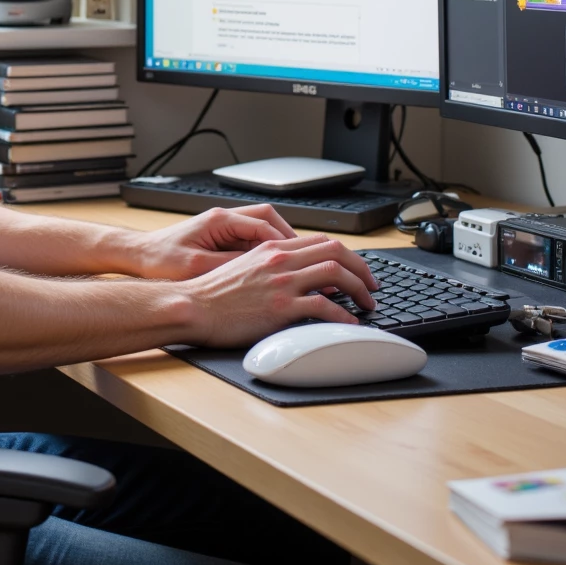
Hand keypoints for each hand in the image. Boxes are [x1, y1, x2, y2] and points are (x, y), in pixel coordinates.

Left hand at [122, 204, 302, 280]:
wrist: (138, 256)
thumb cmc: (160, 260)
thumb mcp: (196, 267)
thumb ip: (229, 265)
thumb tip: (259, 270)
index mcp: (218, 220)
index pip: (262, 223)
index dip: (283, 241)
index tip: (298, 257)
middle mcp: (223, 219)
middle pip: (267, 219)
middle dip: (287, 237)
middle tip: (303, 257)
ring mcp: (222, 227)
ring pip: (260, 228)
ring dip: (277, 244)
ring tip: (292, 263)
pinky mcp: (219, 238)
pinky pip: (249, 239)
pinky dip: (263, 251)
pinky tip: (270, 268)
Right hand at [183, 238, 379, 347]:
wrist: (193, 307)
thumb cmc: (213, 293)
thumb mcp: (244, 266)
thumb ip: (271, 265)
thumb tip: (297, 274)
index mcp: (272, 249)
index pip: (321, 241)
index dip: (347, 255)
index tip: (357, 269)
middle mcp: (280, 260)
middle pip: (336, 252)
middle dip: (362, 268)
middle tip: (372, 286)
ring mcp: (282, 283)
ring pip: (335, 274)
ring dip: (359, 289)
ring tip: (367, 304)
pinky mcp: (281, 308)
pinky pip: (323, 308)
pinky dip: (343, 316)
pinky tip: (350, 323)